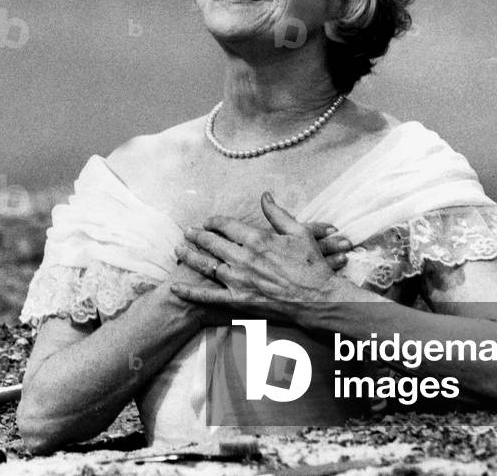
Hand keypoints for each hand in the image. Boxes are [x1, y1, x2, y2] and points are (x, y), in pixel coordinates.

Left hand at [170, 192, 353, 321]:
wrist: (319, 299)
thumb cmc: (312, 265)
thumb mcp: (299, 232)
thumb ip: (277, 213)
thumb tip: (265, 195)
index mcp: (257, 239)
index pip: (226, 225)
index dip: (215, 221)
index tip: (209, 221)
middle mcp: (244, 258)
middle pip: (212, 243)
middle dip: (197, 235)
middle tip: (187, 232)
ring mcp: (239, 280)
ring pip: (206, 265)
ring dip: (189, 256)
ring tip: (178, 250)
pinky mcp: (239, 301)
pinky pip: (209, 297)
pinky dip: (191, 292)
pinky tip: (176, 288)